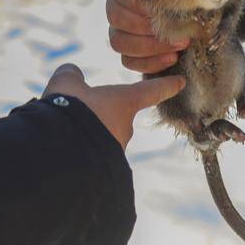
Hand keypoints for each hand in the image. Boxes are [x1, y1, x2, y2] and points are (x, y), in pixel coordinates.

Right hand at [43, 64, 184, 148]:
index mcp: (124, 102)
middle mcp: (124, 127)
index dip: (165, 85)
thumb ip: (71, 77)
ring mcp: (115, 151)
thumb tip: (72, 73)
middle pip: (117, 118)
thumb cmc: (70, 110)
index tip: (180, 82)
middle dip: (100, 116)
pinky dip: (81, 152)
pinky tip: (66, 151)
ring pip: (101, 140)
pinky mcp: (102, 171)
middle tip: (77, 116)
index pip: (150, 91)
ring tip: (64, 135)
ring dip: (86, 137)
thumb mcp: (65, 85)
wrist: (63, 153)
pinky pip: (92, 158)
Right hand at [105, 0, 187, 73]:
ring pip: (119, 42)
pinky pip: (128, 61)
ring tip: (181, 45)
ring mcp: (120, 24)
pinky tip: (173, 57)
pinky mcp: (129, 45)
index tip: (164, 6)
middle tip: (179, 30)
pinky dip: (150, 63)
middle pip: (116, 16)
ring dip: (150, 47)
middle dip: (148, 27)